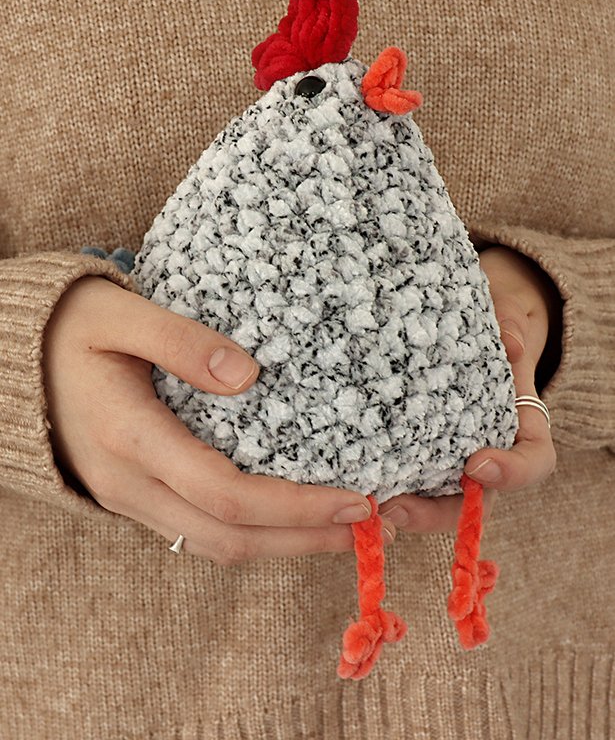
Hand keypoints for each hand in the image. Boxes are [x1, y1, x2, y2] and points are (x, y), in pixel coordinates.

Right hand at [42, 276, 395, 562]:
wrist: (14, 366)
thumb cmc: (69, 331)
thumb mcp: (119, 315)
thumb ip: (180, 341)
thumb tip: (247, 374)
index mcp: (131, 438)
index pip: (226, 494)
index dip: (296, 506)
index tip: (357, 499)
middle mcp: (131, 483)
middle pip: (230, 538)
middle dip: (304, 538)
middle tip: (369, 526)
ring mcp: (131, 498)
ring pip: (216, 545)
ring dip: (283, 544)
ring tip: (342, 529)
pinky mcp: (137, 497)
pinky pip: (200, 532)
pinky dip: (253, 534)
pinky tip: (288, 516)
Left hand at [378, 245, 557, 532]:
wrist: (462, 325)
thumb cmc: (490, 326)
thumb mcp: (505, 317)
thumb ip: (510, 326)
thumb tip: (510, 343)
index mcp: (520, 428)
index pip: (532, 463)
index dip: (512, 472)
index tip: (477, 464)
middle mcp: (486, 452)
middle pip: (473, 501)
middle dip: (435, 511)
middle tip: (400, 505)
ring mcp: (448, 458)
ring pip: (432, 500)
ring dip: (402, 509)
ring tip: (367, 503)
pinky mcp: (413, 452)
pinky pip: (403, 478)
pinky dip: (381, 485)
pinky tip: (350, 482)